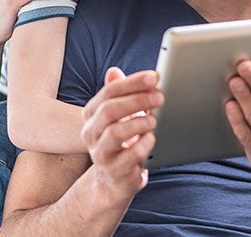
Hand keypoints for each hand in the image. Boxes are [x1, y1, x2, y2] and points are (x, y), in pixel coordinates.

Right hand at [81, 67, 162, 200]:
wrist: (114, 179)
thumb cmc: (120, 140)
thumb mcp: (118, 115)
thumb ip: (119, 93)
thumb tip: (114, 70)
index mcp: (91, 114)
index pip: (109, 92)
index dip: (133, 82)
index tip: (154, 76)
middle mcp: (90, 132)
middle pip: (109, 110)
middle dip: (137, 100)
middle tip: (160, 96)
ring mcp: (100, 153)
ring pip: (115, 132)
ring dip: (139, 122)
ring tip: (154, 119)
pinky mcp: (114, 171)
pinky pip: (130, 155)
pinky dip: (144, 144)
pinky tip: (151, 138)